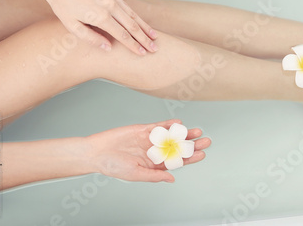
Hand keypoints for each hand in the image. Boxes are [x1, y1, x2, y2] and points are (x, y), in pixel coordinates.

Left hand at [34, 0, 156, 54]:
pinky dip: (136, 16)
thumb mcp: (71, 26)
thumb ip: (91, 38)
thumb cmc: (61, 4)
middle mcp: (109, 5)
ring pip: (133, 15)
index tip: (142, 54)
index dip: (133, 46)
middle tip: (154, 49)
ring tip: (154, 37)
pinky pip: (126, 6)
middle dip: (144, 39)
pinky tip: (141, 22)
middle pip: (132, 26)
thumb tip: (108, 48)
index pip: (122, 35)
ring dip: (144, 27)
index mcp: (99, 16)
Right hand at [86, 119, 210, 182]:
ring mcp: (149, 140)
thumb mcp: (135, 174)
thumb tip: (172, 178)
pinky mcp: (143, 130)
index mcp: (154, 165)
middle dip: (191, 145)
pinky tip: (179, 123)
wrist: (96, 152)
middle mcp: (154, 152)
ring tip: (197, 132)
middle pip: (177, 148)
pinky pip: (158, 126)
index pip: (176, 161)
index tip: (202, 154)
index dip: (190, 158)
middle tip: (206, 141)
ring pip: (171, 136)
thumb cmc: (113, 166)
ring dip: (183, 134)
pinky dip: (168, 125)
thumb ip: (154, 175)